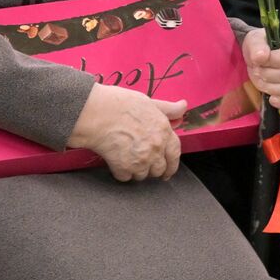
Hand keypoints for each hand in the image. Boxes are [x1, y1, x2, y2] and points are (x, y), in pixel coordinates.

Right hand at [68, 84, 184, 181]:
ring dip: (136, 171)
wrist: (96, 114)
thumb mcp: (149, 102)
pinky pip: (126, 177)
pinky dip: (120, 172)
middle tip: (144, 165)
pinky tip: (115, 161)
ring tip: (127, 159)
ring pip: (143, 175)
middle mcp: (156, 147)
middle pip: (161, 169)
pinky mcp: (124, 168)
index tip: (169, 170)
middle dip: (153, 169)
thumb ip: (168, 108)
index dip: (172, 163)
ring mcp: (141, 160)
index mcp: (164, 131)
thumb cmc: (119, 104)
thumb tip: (183, 106)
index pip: (175, 153)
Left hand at [242, 27, 279, 109]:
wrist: (261, 56)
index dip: (276, 59)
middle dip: (270, 76)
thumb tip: (261, 56)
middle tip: (257, 72)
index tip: (260, 60)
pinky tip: (272, 99)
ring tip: (262, 83)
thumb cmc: (261, 46)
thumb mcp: (254, 39)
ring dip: (274, 89)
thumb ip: (256, 45)